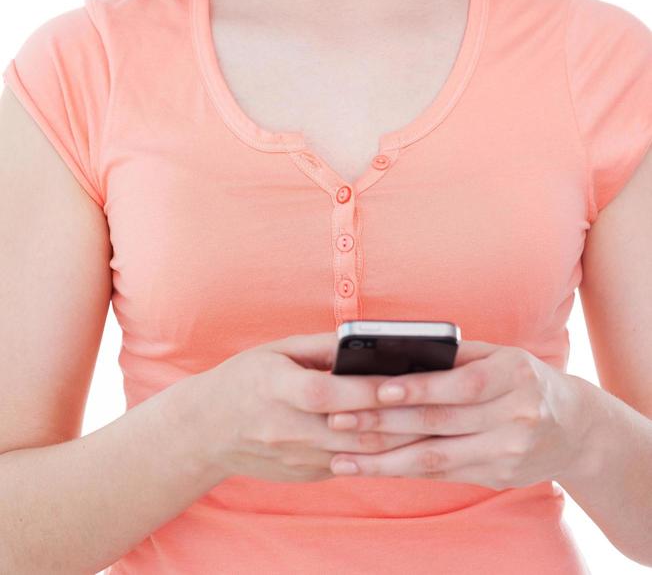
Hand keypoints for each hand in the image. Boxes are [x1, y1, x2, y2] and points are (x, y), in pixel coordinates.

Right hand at [190, 331, 423, 484]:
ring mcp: (297, 459)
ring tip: (432, 422)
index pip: (326, 394)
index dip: (365, 390)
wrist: (206, 430)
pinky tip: (409, 439)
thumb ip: (321, 348)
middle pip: (350, 429)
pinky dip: (381, 453)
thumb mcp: (276, 350)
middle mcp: (286, 430)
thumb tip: (367, 342)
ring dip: (396, 440)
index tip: (402, 379)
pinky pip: (351, 463)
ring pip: (358, 453)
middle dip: (396, 417)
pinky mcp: (307, 475)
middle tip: (435, 403)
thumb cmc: (246, 379)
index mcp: (275, 390)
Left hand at [327, 340, 591, 488]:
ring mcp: (507, 452)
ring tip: (342, 457)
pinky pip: (442, 475)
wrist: (576, 428)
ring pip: (435, 459)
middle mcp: (515, 417)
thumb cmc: (523, 378)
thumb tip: (395, 351)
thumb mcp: (501, 355)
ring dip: (383, 460)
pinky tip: (373, 468)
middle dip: (384, 424)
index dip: (418, 389)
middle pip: (440, 424)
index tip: (377, 389)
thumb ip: (456, 355)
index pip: (460, 385)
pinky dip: (404, 471)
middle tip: (339, 421)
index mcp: (514, 376)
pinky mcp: (497, 477)